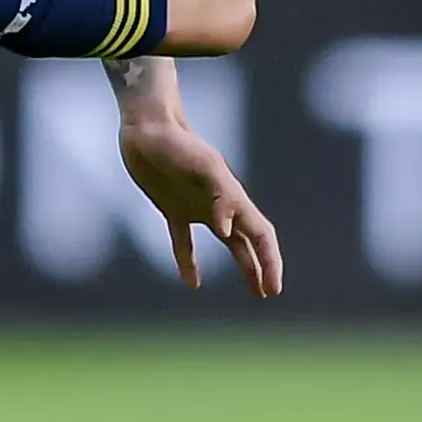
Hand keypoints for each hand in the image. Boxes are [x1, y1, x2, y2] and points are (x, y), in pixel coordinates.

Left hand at [119, 109, 282, 298]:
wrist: (148, 128)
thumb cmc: (177, 144)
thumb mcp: (203, 165)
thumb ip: (221, 195)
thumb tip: (227, 231)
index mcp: (233, 196)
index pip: (262, 234)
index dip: (270, 261)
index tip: (273, 289)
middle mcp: (221, 205)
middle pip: (251, 240)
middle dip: (263, 267)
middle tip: (269, 293)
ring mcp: (198, 207)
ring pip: (229, 242)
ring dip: (243, 265)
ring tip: (253, 290)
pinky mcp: (173, 208)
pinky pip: (184, 241)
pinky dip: (189, 262)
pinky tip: (192, 282)